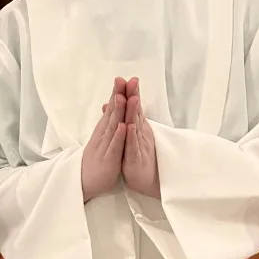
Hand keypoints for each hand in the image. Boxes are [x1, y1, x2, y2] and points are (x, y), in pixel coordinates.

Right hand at [81, 78, 126, 201]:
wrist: (83, 182)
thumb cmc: (96, 160)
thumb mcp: (102, 139)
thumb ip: (106, 123)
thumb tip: (109, 106)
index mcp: (103, 130)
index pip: (111, 108)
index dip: (117, 93)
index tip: (123, 78)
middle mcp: (103, 134)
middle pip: (111, 112)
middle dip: (117, 95)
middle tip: (122, 79)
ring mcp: (105, 146)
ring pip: (112, 126)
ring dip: (117, 111)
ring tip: (122, 97)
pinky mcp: (108, 160)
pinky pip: (114, 147)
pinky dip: (118, 136)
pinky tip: (122, 126)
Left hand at [121, 78, 160, 198]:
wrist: (144, 180)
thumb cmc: (137, 155)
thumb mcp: (129, 134)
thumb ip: (123, 117)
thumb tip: (114, 101)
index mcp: (136, 127)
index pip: (132, 107)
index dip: (129, 93)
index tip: (125, 78)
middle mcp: (139, 133)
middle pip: (136, 113)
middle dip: (133, 97)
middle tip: (132, 81)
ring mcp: (139, 146)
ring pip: (136, 127)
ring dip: (133, 113)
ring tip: (131, 99)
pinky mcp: (136, 159)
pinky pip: (133, 147)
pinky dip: (131, 136)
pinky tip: (129, 127)